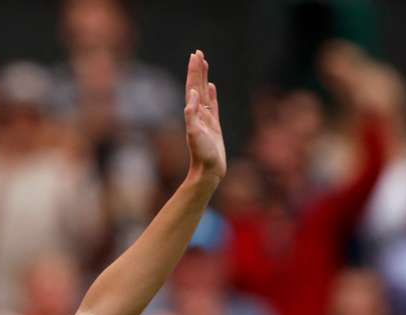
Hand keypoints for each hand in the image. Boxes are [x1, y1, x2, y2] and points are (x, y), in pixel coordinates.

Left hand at [184, 50, 225, 179]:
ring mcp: (206, 119)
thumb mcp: (195, 135)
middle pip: (197, 86)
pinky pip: (213, 105)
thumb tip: (193, 96)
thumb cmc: (202, 155)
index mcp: (193, 113)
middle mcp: (198, 114)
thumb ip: (192, 116)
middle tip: (198, 52)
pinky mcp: (214, 126)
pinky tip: (212, 87)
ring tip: (204, 63)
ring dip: (203, 78)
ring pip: (204, 93)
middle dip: (197, 69)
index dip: (194, 71)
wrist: (208, 172)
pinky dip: (212, 95)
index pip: (192, 87)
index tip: (195, 55)